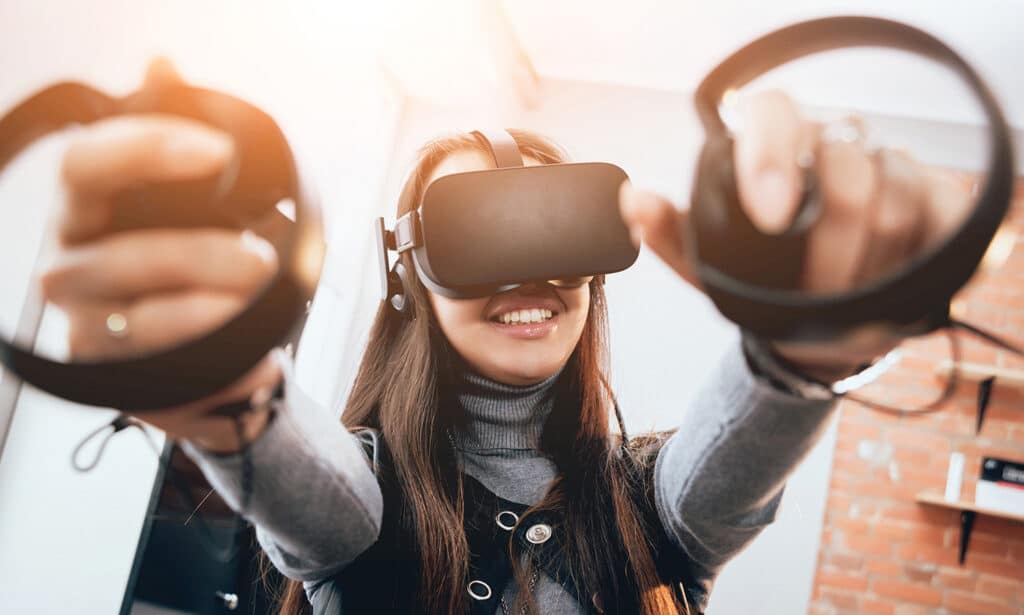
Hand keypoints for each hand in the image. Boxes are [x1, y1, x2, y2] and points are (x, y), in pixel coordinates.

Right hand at [39, 59, 280, 449]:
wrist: (206, 346)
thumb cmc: (192, 258)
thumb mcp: (192, 198)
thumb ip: (174, 133)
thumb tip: (161, 61)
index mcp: (86, 212)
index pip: (84, 165)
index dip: (146, 149)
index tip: (217, 150)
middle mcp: (72, 268)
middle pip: (120, 255)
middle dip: (202, 255)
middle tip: (263, 259)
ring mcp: (87, 328)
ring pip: (140, 321)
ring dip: (212, 310)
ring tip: (262, 303)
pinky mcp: (114, 380)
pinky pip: (165, 376)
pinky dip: (222, 365)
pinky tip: (258, 358)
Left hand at [618, 90, 971, 377]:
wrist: (818, 324)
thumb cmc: (759, 285)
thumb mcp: (709, 270)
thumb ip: (669, 236)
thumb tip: (634, 201)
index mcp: (773, 146)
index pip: (774, 113)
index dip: (773, 158)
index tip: (769, 218)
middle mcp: (834, 144)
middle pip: (846, 170)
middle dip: (829, 251)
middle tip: (812, 298)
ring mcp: (894, 167)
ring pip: (898, 195)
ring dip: (871, 266)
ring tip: (846, 301)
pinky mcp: (941, 198)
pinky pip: (947, 214)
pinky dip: (923, 256)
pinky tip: (897, 281)